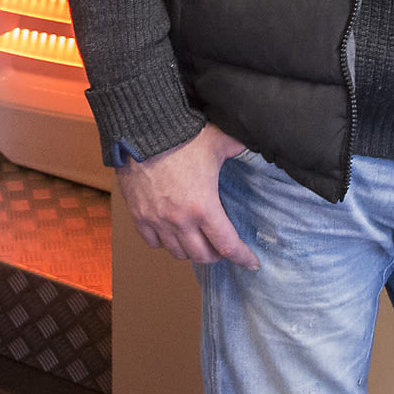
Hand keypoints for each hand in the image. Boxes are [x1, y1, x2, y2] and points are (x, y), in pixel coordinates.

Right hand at [122, 124, 257, 267]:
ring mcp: (157, 220)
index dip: (243, 257)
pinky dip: (164, 242)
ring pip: (177, 252)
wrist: (141, 130)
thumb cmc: (181, 135)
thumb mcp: (218, 141)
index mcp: (204, 206)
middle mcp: (180, 220)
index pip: (228, 245)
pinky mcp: (138, 215)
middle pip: (202, 256)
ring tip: (197, 242)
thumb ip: (239, 147)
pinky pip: (152, 242)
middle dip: (216, 255)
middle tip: (221, 248)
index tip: (251, 263)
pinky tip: (171, 234)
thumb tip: (255, 142)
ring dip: (191, 251)